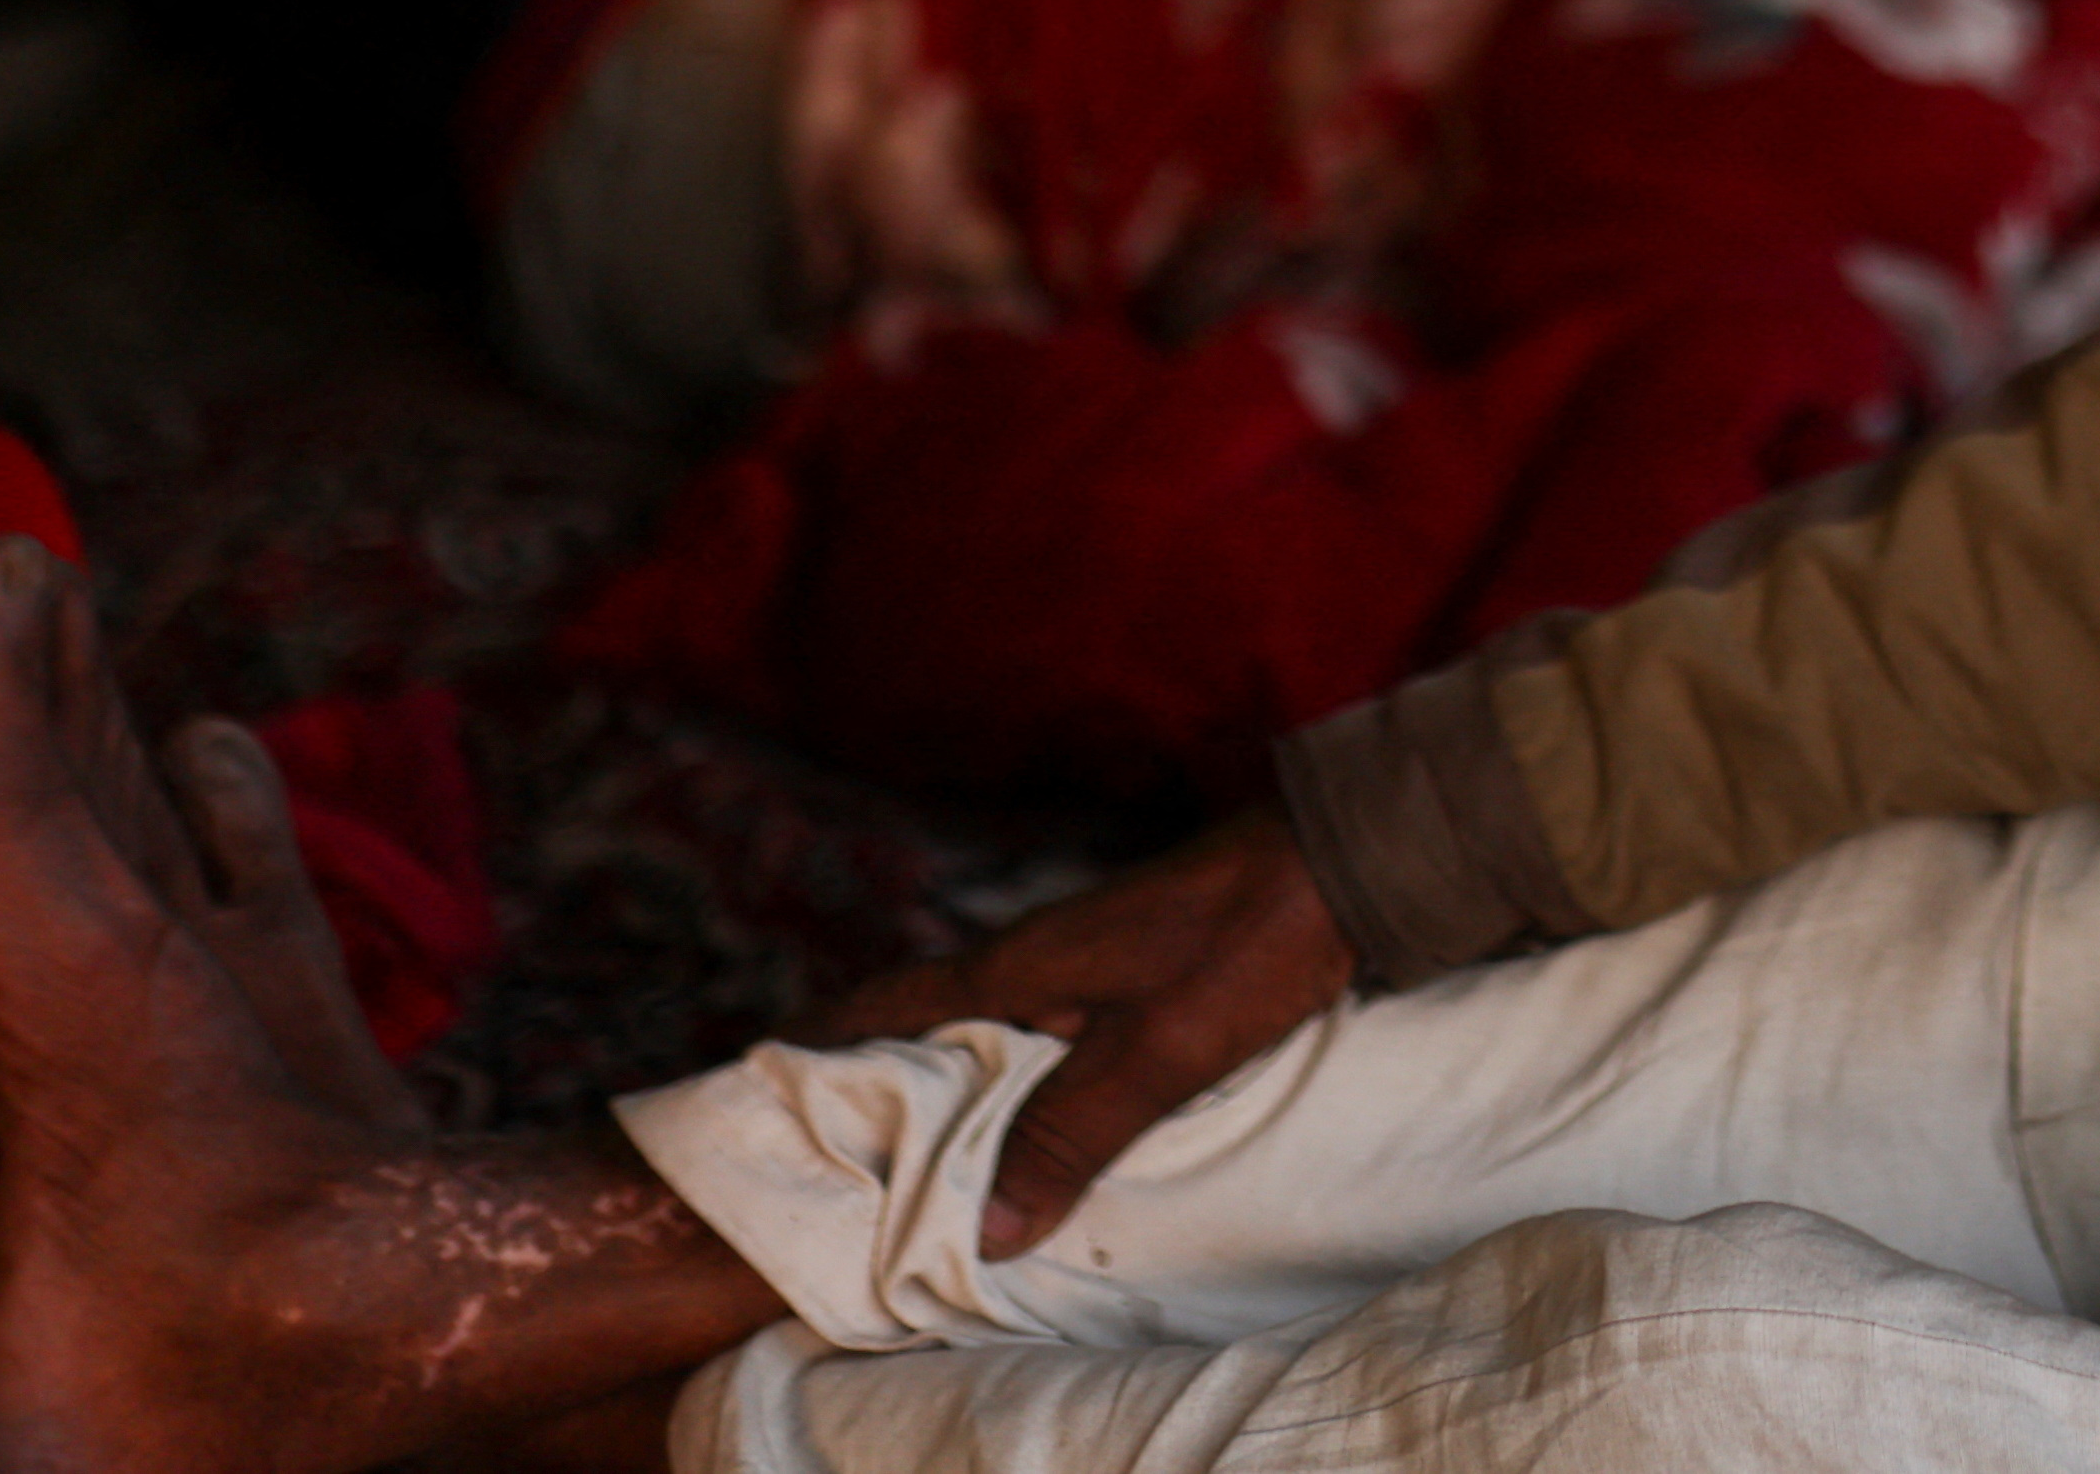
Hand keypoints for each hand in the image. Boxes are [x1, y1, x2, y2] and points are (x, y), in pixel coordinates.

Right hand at [815, 805, 1358, 1255]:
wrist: (1347, 866)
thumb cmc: (1250, 943)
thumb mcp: (1162, 1052)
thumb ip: (1072, 1135)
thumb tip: (985, 1233)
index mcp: (1018, 964)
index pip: (886, 1004)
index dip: (817, 1042)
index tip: (753, 1083)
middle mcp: (1035, 957)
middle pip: (927, 1027)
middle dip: (875, 1088)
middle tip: (826, 1164)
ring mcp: (1083, 963)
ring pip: (990, 1036)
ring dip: (952, 1093)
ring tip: (914, 1171)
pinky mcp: (1131, 975)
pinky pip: (1046, 1037)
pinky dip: (1019, 1086)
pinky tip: (1026, 1134)